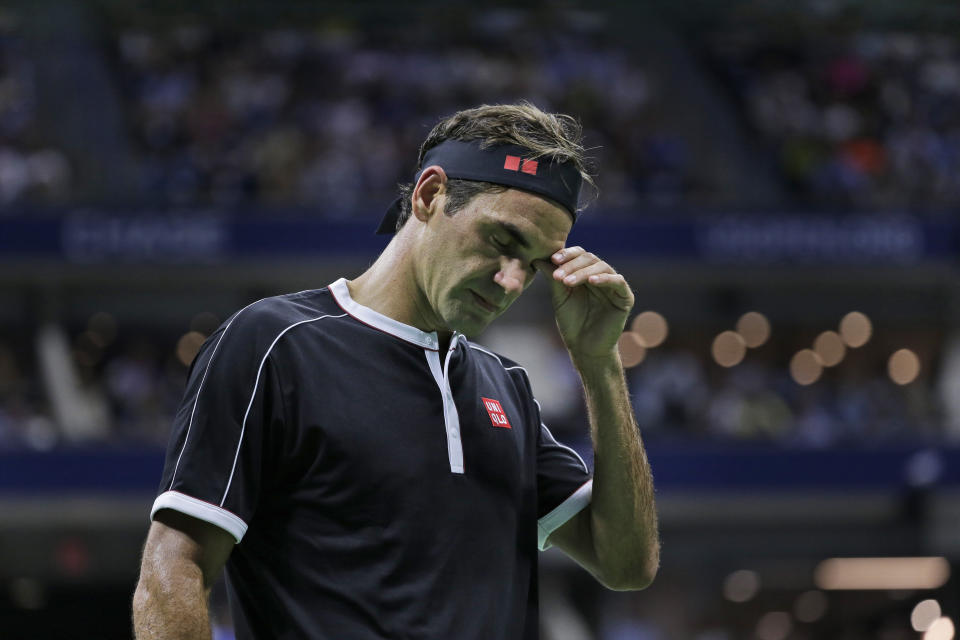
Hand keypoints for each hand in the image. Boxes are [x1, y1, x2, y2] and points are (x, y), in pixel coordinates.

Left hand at [535, 246, 633, 362]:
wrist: (585, 348)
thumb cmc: (572, 323)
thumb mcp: (559, 297)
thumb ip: (552, 277)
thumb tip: (537, 258)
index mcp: (586, 274)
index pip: (579, 255)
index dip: (567, 254)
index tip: (552, 259)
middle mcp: (601, 276)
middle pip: (589, 258)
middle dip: (572, 265)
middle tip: (558, 275)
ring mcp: (614, 286)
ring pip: (602, 267)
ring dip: (583, 272)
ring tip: (567, 282)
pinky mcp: (625, 297)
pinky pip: (617, 281)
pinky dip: (605, 279)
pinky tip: (591, 281)